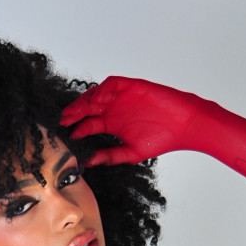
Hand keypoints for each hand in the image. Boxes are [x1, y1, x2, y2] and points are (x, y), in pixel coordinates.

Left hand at [61, 76, 209, 166]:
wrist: (183, 125)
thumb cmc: (161, 139)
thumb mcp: (130, 153)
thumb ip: (109, 155)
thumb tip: (87, 161)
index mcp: (111, 125)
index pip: (88, 125)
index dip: (76, 130)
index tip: (65, 137)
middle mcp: (113, 109)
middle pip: (87, 108)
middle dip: (74, 114)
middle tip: (62, 121)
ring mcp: (121, 97)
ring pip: (96, 94)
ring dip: (84, 101)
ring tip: (75, 111)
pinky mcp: (132, 86)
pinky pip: (112, 84)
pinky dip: (102, 89)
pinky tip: (96, 99)